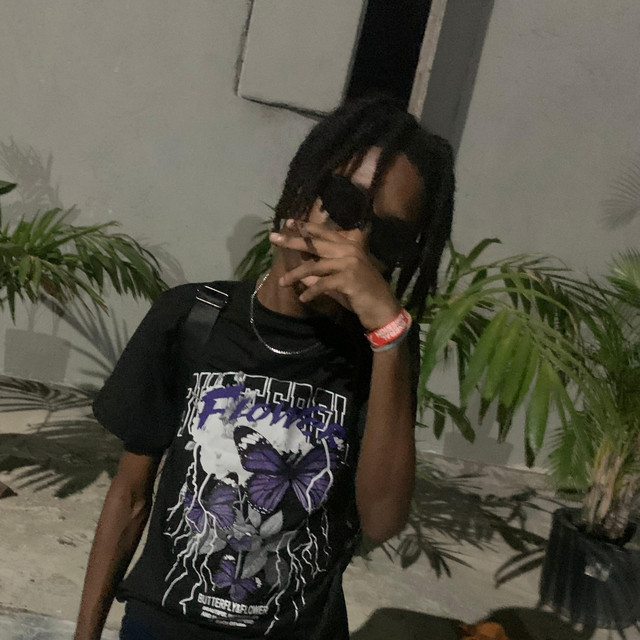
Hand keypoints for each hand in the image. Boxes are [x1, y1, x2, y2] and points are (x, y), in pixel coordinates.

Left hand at [269, 219, 400, 330]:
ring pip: (315, 266)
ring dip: (296, 274)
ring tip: (282, 282)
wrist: (382, 309)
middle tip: (273, 238)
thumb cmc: (361, 294)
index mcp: (349, 245)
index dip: (306, 227)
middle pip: (315, 244)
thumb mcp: (339, 281)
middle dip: (292, 241)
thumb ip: (322, 275)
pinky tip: (303, 298)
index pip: (324, 232)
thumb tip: (300, 274)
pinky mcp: (348, 279)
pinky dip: (311, 292)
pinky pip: (323, 284)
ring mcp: (350, 263)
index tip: (289, 222)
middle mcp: (349, 250)